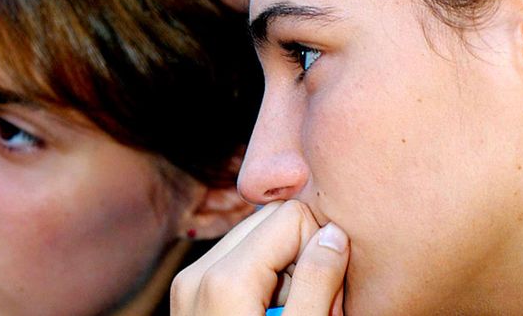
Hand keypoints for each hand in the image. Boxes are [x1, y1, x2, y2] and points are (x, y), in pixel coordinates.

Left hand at [171, 200, 349, 315]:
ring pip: (253, 240)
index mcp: (224, 280)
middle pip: (269, 222)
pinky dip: (262, 281)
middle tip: (313, 303)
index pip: (291, 215)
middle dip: (300, 255)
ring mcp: (188, 284)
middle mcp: (197, 272)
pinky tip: (271, 315)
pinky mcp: (188, 296)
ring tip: (290, 313)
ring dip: (283, 270)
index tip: (326, 295)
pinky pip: (236, 262)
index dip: (319, 250)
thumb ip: (318, 283)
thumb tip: (334, 233)